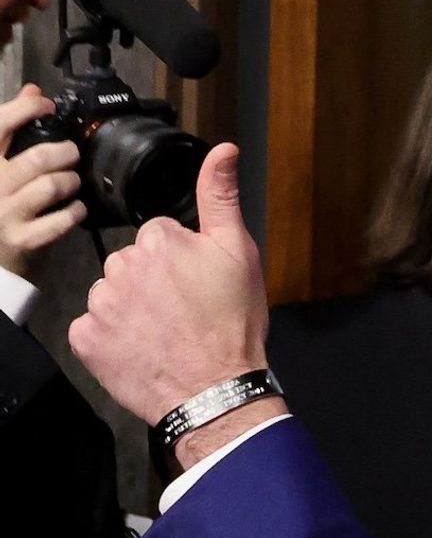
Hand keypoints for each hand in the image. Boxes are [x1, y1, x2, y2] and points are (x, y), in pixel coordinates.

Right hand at [0, 84, 85, 276]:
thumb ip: (11, 130)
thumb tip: (32, 90)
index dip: (24, 107)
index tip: (46, 104)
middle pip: (38, 157)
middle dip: (65, 153)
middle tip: (70, 155)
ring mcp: (5, 214)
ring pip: (53, 185)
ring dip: (72, 181)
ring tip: (72, 183)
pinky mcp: (24, 240)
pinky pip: (63, 218)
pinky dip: (76, 211)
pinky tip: (74, 209)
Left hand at [69, 143, 286, 467]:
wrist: (215, 388)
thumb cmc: (233, 323)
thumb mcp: (239, 253)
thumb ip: (222, 197)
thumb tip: (223, 149)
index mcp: (160, 241)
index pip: (160, 235)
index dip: (183, 259)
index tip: (199, 283)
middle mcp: (123, 266)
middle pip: (132, 261)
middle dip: (153, 280)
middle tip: (184, 308)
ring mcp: (101, 304)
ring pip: (111, 292)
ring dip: (131, 306)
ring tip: (164, 330)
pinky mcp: (86, 338)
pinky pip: (92, 327)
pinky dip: (112, 336)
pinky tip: (141, 346)